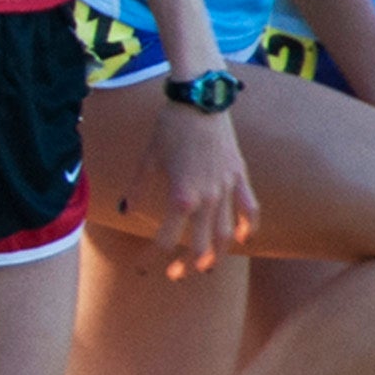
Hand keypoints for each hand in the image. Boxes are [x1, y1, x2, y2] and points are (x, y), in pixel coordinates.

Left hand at [121, 103, 255, 276]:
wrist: (199, 98)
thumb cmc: (170, 126)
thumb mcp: (148, 159)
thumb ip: (138, 188)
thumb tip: (126, 209)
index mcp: (180, 197)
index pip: (165, 239)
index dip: (152, 258)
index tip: (143, 268)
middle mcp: (207, 198)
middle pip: (199, 245)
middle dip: (186, 266)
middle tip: (176, 275)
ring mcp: (227, 188)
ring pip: (226, 233)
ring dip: (217, 254)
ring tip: (207, 267)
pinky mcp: (240, 175)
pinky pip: (249, 207)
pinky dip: (248, 226)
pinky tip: (243, 240)